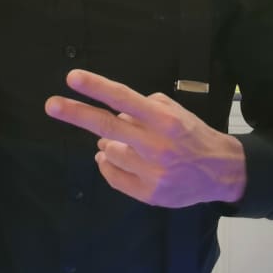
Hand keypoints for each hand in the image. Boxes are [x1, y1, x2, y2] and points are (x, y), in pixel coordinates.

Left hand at [45, 70, 245, 208]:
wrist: (221, 172)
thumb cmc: (192, 135)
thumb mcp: (175, 112)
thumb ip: (144, 108)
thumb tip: (114, 113)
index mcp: (165, 121)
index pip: (125, 98)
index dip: (97, 87)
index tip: (73, 78)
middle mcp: (157, 146)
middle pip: (108, 127)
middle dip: (76, 113)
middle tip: (51, 104)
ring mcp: (152, 173)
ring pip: (108, 151)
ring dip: (108, 143)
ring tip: (124, 142)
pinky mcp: (149, 194)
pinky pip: (112, 175)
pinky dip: (108, 163)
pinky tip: (114, 157)